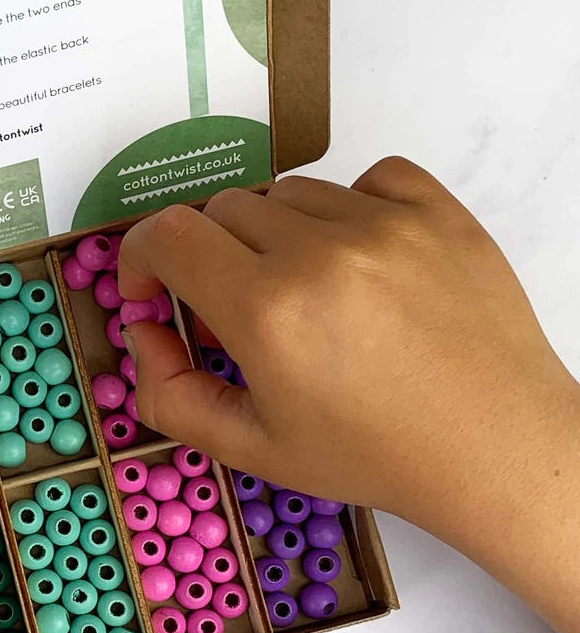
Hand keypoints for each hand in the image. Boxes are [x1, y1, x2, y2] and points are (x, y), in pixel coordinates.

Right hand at [118, 158, 579, 632]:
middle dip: (207, 258)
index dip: (140, 258)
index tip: (153, 292)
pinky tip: (355, 263)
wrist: (492, 447)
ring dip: (273, 236)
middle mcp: (320, 251)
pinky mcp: (436, 210)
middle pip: (221, 210)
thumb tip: (144, 329)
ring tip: (303, 295)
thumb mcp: (249, 448)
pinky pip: (364, 178)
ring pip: (288, 193)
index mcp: (266, 311)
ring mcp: (384, 223)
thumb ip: (168, 393)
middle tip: (234, 313)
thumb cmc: (371, 455)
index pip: (167, 234)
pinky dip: (345, 211)